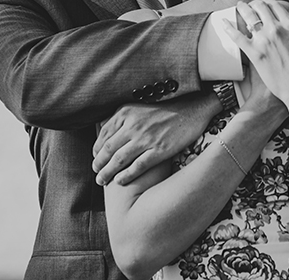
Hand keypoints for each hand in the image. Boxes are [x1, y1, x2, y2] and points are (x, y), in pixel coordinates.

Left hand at [92, 95, 216, 185]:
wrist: (192, 108)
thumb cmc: (165, 109)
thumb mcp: (139, 107)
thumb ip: (122, 117)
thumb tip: (103, 129)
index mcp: (126, 113)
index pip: (103, 135)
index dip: (96, 150)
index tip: (96, 159)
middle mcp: (133, 125)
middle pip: (108, 149)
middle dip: (98, 164)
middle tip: (96, 173)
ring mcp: (146, 138)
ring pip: (119, 159)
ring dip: (108, 172)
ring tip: (102, 181)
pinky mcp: (159, 150)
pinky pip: (138, 166)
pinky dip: (126, 175)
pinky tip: (120, 181)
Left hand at [226, 0, 288, 108]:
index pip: (276, 4)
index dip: (271, 2)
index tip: (267, 3)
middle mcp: (276, 29)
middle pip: (261, 7)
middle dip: (255, 3)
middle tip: (252, 4)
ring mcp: (263, 41)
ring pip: (249, 17)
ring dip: (242, 8)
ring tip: (239, 6)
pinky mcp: (254, 54)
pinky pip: (237, 36)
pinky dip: (229, 27)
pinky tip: (224, 21)